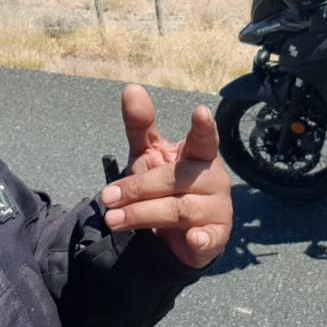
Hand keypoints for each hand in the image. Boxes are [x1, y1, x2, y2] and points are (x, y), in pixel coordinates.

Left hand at [100, 84, 232, 268]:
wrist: (177, 236)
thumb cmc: (164, 187)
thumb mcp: (148, 155)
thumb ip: (141, 125)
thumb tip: (131, 88)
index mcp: (200, 154)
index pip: (204, 138)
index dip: (203, 127)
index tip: (200, 112)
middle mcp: (214, 178)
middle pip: (175, 179)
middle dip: (138, 187)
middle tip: (107, 197)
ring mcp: (218, 208)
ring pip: (180, 209)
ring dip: (142, 214)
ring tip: (113, 219)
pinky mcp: (216, 237)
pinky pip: (208, 238)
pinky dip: (201, 239)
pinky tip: (192, 239)